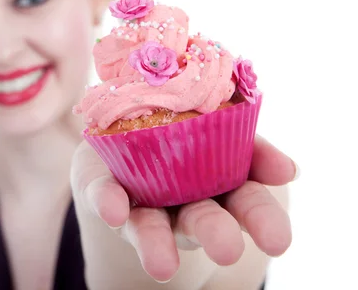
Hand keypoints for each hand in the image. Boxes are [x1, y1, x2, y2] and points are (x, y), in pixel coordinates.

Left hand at [71, 134, 297, 282]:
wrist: (122, 133)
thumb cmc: (183, 132)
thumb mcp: (222, 127)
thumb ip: (252, 147)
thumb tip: (290, 171)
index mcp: (220, 184)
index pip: (248, 201)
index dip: (262, 217)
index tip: (277, 239)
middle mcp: (183, 202)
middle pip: (203, 221)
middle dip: (215, 234)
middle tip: (227, 250)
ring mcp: (143, 202)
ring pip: (152, 226)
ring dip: (157, 242)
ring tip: (161, 266)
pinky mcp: (103, 192)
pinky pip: (102, 196)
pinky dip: (108, 202)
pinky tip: (114, 211)